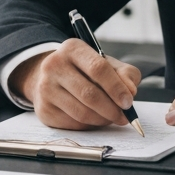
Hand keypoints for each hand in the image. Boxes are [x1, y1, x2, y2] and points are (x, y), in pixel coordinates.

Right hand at [10, 39, 140, 129]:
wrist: (52, 78)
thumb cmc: (85, 71)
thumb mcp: (107, 63)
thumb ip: (125, 74)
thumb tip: (130, 91)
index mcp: (72, 48)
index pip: (98, 68)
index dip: (116, 88)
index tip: (128, 102)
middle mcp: (54, 65)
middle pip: (89, 94)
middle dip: (111, 109)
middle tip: (124, 117)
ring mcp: (46, 88)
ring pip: (82, 112)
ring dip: (102, 120)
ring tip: (111, 117)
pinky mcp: (44, 109)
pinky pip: (73, 124)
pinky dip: (89, 125)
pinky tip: (94, 118)